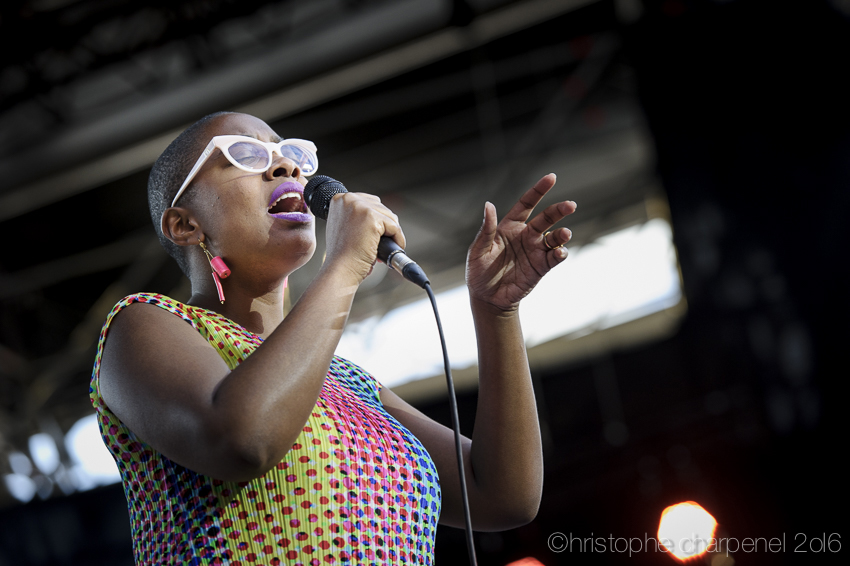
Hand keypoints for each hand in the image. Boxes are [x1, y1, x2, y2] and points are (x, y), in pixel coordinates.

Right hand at [324, 192, 404, 282]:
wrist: (340, 270)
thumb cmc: (342, 256)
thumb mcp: (344, 228)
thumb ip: (356, 217)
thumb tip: (377, 218)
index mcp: (340, 200)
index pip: (370, 203)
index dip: (376, 221)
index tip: (374, 235)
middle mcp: (349, 199)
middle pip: (381, 208)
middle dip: (384, 227)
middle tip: (378, 244)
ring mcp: (360, 207)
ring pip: (390, 217)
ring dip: (391, 234)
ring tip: (380, 249)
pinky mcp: (372, 218)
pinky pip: (395, 227)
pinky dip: (397, 240)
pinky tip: (387, 251)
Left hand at [466, 174, 575, 311]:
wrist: (487, 298)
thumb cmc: (479, 271)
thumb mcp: (478, 249)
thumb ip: (486, 229)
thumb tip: (489, 205)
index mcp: (510, 226)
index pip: (527, 204)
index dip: (538, 190)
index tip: (551, 177)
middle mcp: (526, 235)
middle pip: (546, 218)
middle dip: (559, 211)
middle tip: (570, 205)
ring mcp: (535, 251)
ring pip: (554, 237)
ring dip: (562, 234)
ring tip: (565, 234)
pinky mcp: (541, 267)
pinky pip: (554, 258)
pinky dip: (560, 254)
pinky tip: (560, 252)